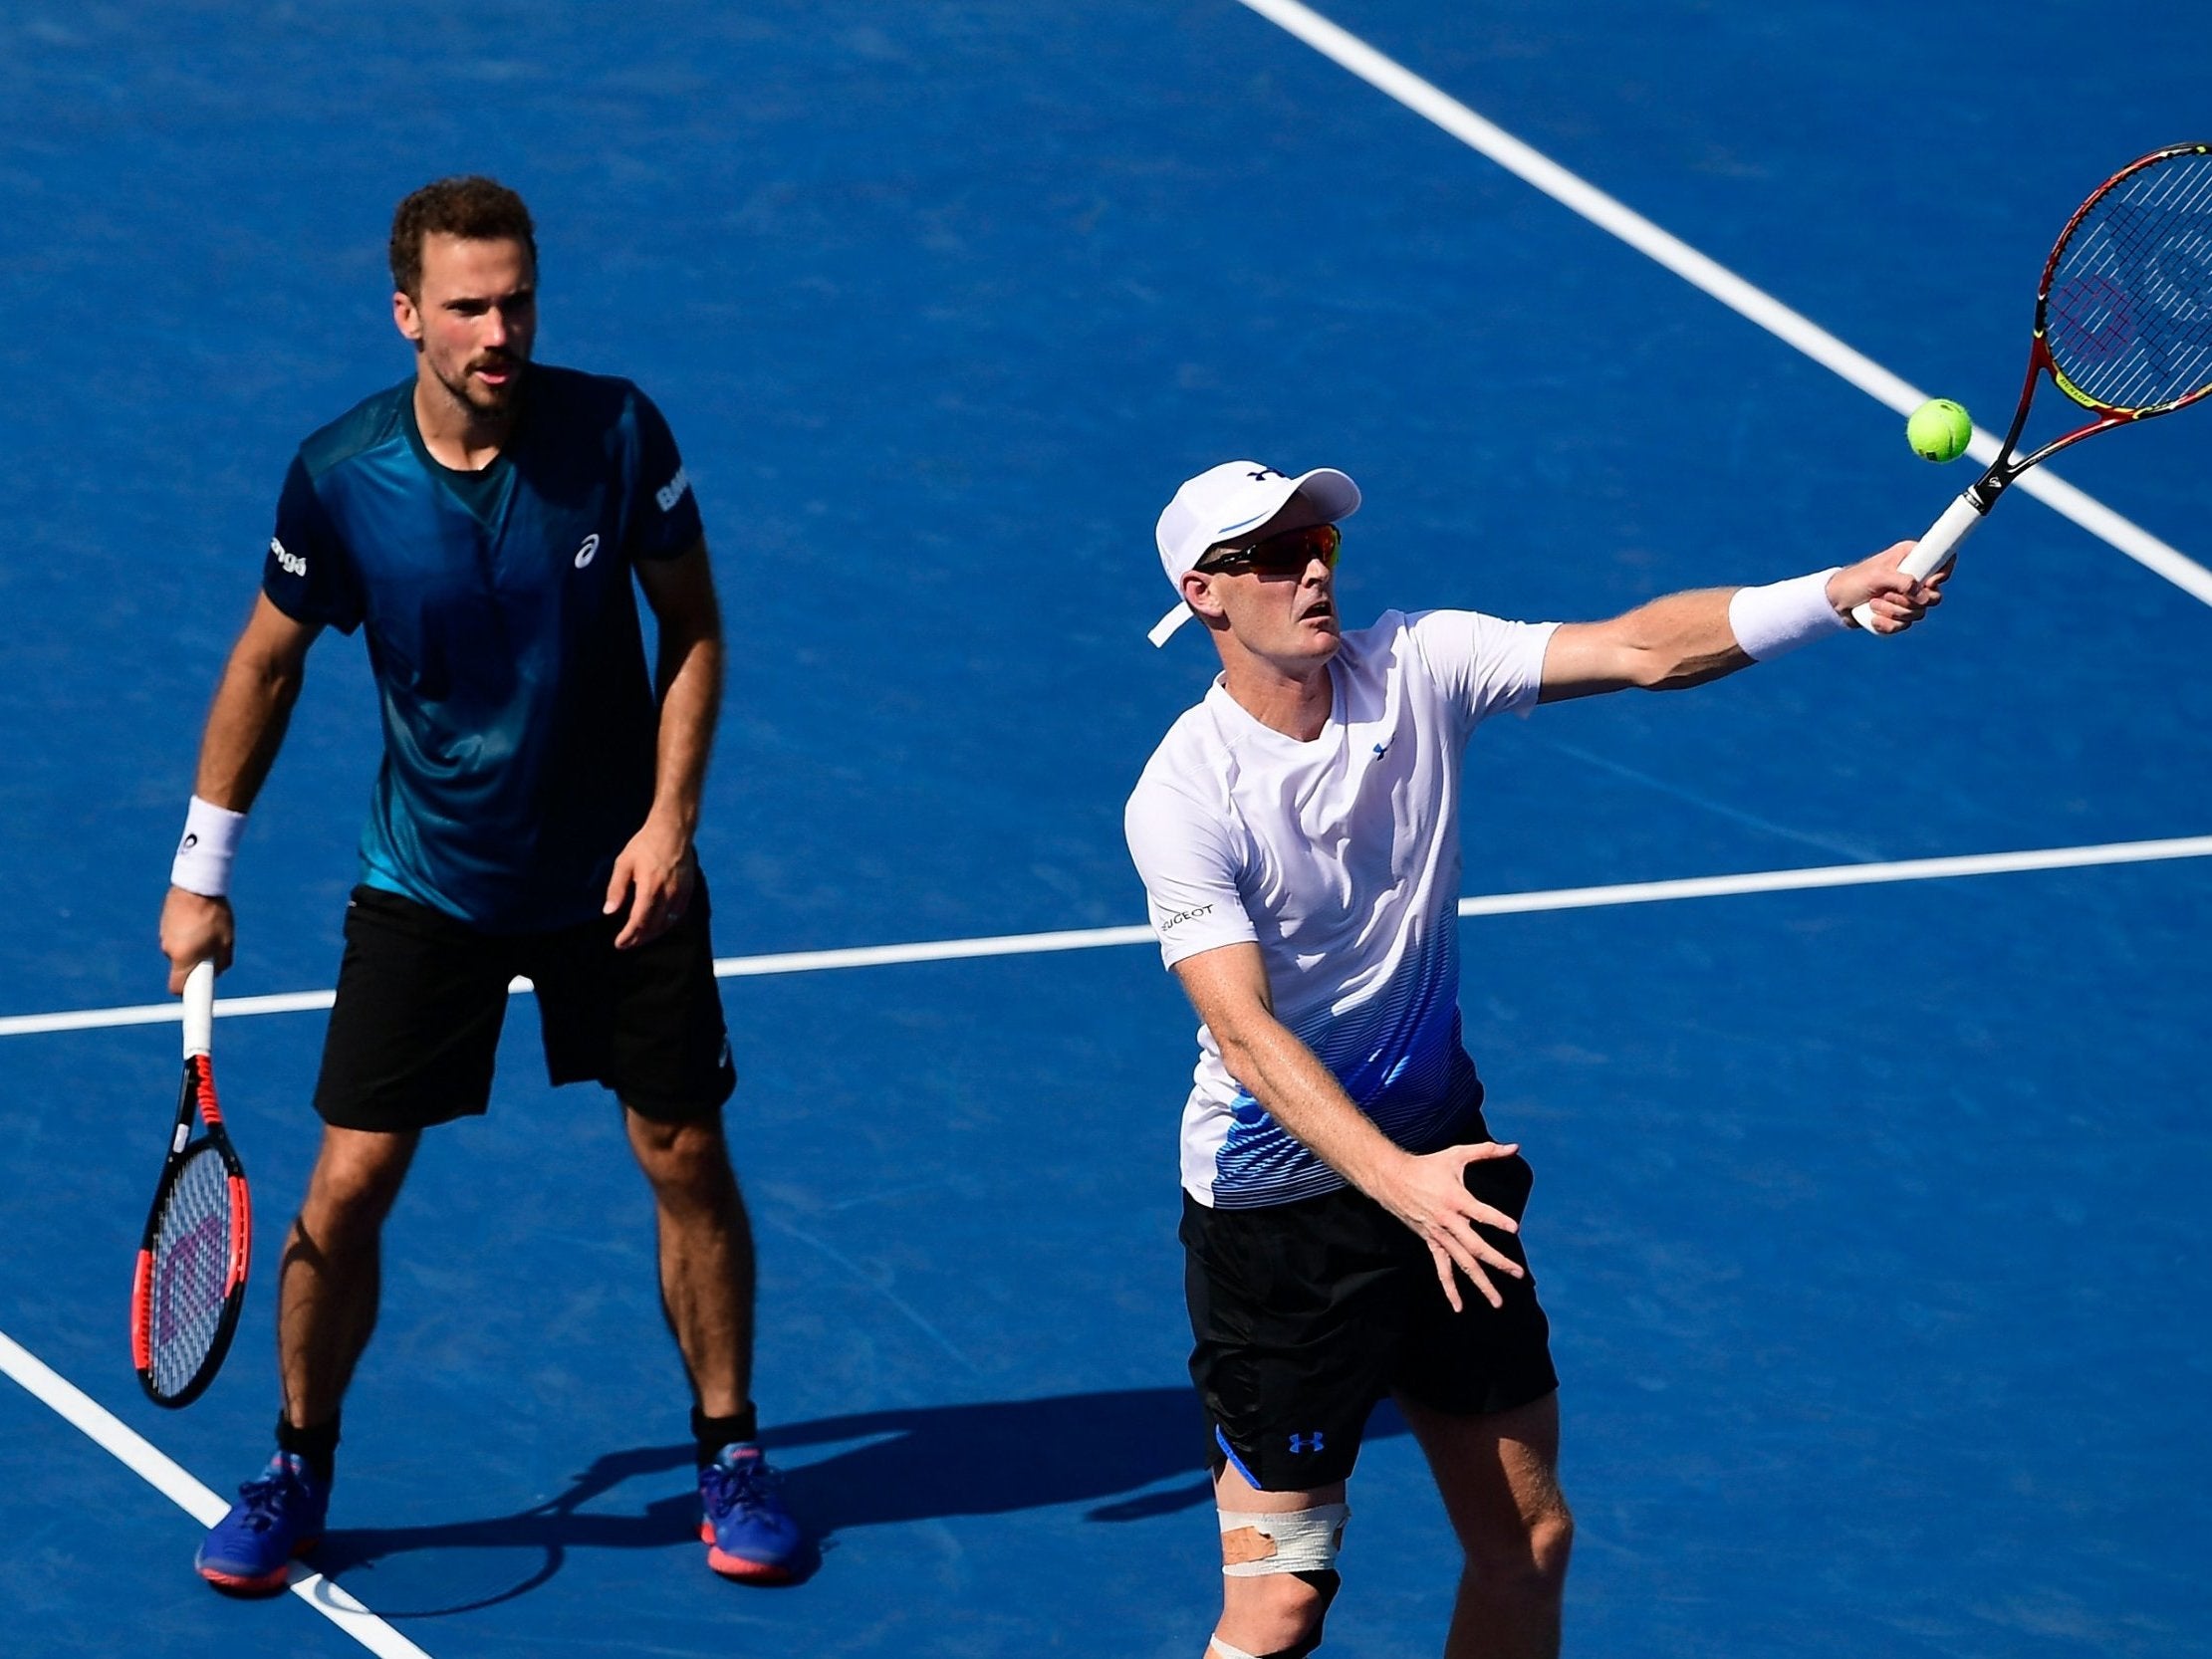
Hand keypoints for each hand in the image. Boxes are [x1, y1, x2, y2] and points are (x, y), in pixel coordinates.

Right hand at [160, 887, 233, 992]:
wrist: (197, 884)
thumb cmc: (215, 914)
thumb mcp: (226, 940)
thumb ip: (222, 960)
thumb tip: (218, 971)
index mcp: (183, 958)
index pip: (178, 988)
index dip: (187, 996)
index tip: (194, 1003)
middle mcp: (169, 949)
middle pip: (182, 968)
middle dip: (196, 964)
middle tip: (213, 951)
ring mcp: (164, 935)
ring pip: (180, 950)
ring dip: (193, 946)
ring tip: (209, 928)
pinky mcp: (164, 923)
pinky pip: (177, 936)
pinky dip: (187, 934)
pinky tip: (199, 919)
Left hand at [604, 818, 696, 949]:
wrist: (673, 831)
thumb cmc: (645, 845)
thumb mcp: (624, 863)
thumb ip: (616, 889)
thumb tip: (609, 912)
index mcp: (650, 887)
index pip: (639, 920)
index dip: (629, 935)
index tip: (618, 943)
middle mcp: (667, 894)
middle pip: (653, 926)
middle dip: (638, 939)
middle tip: (626, 945)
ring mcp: (680, 893)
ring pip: (666, 923)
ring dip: (652, 934)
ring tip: (639, 939)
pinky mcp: (688, 891)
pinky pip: (677, 915)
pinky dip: (666, 924)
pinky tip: (657, 927)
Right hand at [1369, 1141, 1526, 1312]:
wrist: (1392, 1179)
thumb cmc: (1428, 1166)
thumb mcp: (1457, 1154)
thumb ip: (1487, 1151)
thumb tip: (1515, 1147)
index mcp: (1456, 1199)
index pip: (1480, 1212)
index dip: (1496, 1220)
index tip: (1515, 1229)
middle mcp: (1448, 1222)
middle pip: (1476, 1247)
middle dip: (1498, 1262)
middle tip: (1518, 1274)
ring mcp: (1439, 1236)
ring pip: (1463, 1264)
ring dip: (1481, 1283)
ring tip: (1497, 1302)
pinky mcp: (1431, 1242)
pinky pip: (1442, 1269)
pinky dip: (1450, 1289)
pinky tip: (1459, 1307)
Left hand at [1828, 542, 1947, 634]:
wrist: (1834, 602)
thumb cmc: (1853, 581)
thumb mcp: (1878, 577)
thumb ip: (1903, 582)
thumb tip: (1924, 595)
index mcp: (1911, 558)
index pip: (1943, 561)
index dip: (1942, 574)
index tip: (1930, 583)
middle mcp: (1913, 577)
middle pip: (1934, 596)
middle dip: (1909, 601)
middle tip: (1887, 595)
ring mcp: (1907, 597)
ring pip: (1919, 613)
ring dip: (1894, 612)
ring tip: (1873, 604)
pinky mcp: (1899, 614)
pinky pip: (1904, 625)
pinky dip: (1888, 625)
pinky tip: (1873, 619)